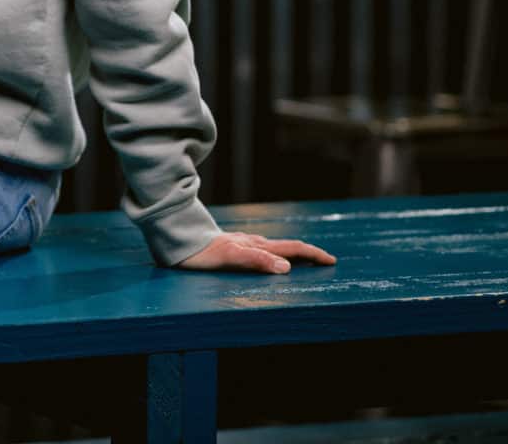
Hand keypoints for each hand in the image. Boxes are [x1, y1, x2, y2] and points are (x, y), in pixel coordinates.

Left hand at [176, 230, 336, 274]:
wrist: (177, 240)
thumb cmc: (201, 252)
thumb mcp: (229, 257)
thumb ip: (256, 260)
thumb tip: (286, 267)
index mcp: (256, 245)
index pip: (292, 248)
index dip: (312, 254)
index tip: (331, 261)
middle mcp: (252, 242)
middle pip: (286, 247)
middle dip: (307, 254)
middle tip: (325, 261)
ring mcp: (241, 244)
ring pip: (273, 248)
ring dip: (291, 254)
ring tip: (302, 261)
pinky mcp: (231, 247)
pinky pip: (259, 251)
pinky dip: (273, 255)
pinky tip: (266, 259)